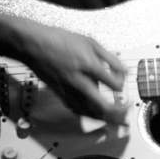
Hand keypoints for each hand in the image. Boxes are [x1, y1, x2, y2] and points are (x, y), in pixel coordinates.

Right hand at [0, 10, 127, 123]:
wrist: (33, 45)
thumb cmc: (58, 40)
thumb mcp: (89, 42)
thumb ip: (109, 57)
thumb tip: (123, 70)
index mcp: (88, 64)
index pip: (113, 84)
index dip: (122, 86)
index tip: (124, 86)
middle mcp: (79, 80)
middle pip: (103, 106)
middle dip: (118, 113)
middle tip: (126, 113)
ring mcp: (68, 90)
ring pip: (90, 113)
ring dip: (105, 118)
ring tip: (115, 119)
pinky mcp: (61, 95)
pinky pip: (77, 110)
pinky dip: (89, 115)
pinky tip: (95, 114)